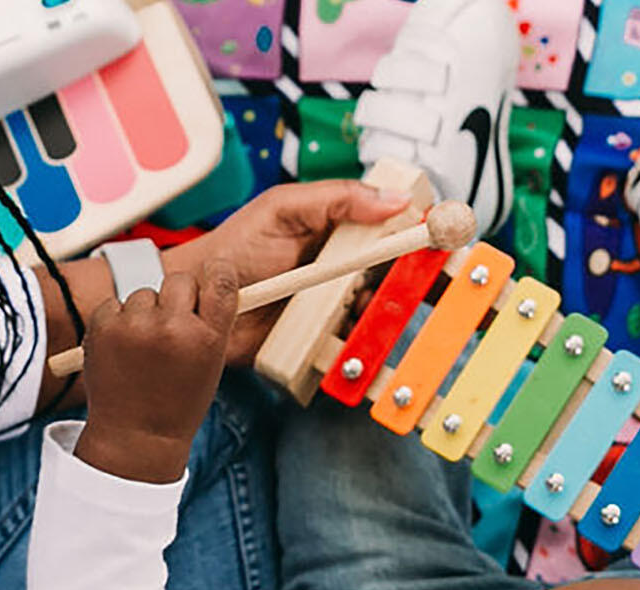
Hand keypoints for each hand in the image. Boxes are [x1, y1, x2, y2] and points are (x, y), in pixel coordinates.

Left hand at [74, 259, 239, 483]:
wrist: (134, 438)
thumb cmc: (176, 403)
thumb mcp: (209, 365)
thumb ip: (211, 323)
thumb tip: (213, 275)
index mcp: (208, 338)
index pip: (221, 279)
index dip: (216, 272)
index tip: (210, 276)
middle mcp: (174, 327)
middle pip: (180, 280)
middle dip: (177, 298)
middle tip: (170, 328)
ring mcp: (136, 326)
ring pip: (144, 293)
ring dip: (144, 313)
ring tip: (142, 352)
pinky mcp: (103, 327)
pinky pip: (114, 304)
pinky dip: (116, 321)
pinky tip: (121, 352)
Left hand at [162, 180, 412, 365]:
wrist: (198, 300)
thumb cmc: (234, 248)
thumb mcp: (284, 209)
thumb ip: (336, 198)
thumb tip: (393, 198)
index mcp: (339, 228)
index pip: (393, 225)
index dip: (420, 229)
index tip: (442, 231)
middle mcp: (342, 264)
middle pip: (395, 269)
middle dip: (408, 273)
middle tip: (412, 274)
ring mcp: (334, 302)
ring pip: (379, 306)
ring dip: (376, 304)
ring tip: (353, 298)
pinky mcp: (322, 337)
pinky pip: (355, 340)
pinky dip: (358, 336)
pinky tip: (341, 326)